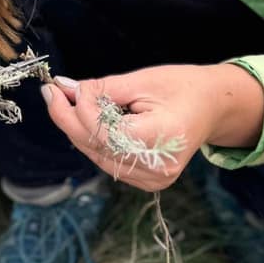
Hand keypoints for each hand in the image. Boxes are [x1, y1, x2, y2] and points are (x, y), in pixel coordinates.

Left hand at [43, 63, 263, 191]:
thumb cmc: (182, 87)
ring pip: (97, 156)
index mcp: (163, 139)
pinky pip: (107, 161)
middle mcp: (158, 168)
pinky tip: (84, 119)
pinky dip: (93, 140)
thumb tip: (65, 88)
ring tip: (63, 101)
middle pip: (97, 147)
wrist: (212, 106)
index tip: (65, 85)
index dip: (81, 108)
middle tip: (51, 92)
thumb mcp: (142, 80)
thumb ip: (102, 89)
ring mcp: (153, 180)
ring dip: (77, 129)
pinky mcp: (147, 182)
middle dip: (68, 118)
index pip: (106, 131)